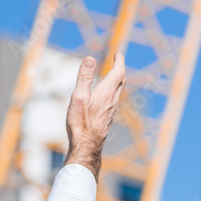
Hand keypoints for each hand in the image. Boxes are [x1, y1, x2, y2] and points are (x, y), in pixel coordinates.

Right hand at [65, 54, 125, 180]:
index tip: (118, 54)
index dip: (119, 61)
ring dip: (117, 80)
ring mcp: (111, 110)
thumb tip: (90, 58)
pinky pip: (114, 100)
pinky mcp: (108, 118)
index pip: (118, 71)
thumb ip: (84, 77)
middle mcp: (112, 100)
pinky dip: (113, 91)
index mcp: (106, 92)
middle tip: (117, 61)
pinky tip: (106, 97)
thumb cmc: (81, 123)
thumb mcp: (79, 97)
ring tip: (112, 75)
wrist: (86, 146)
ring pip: (119, 91)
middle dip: (120, 69)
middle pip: (122, 80)